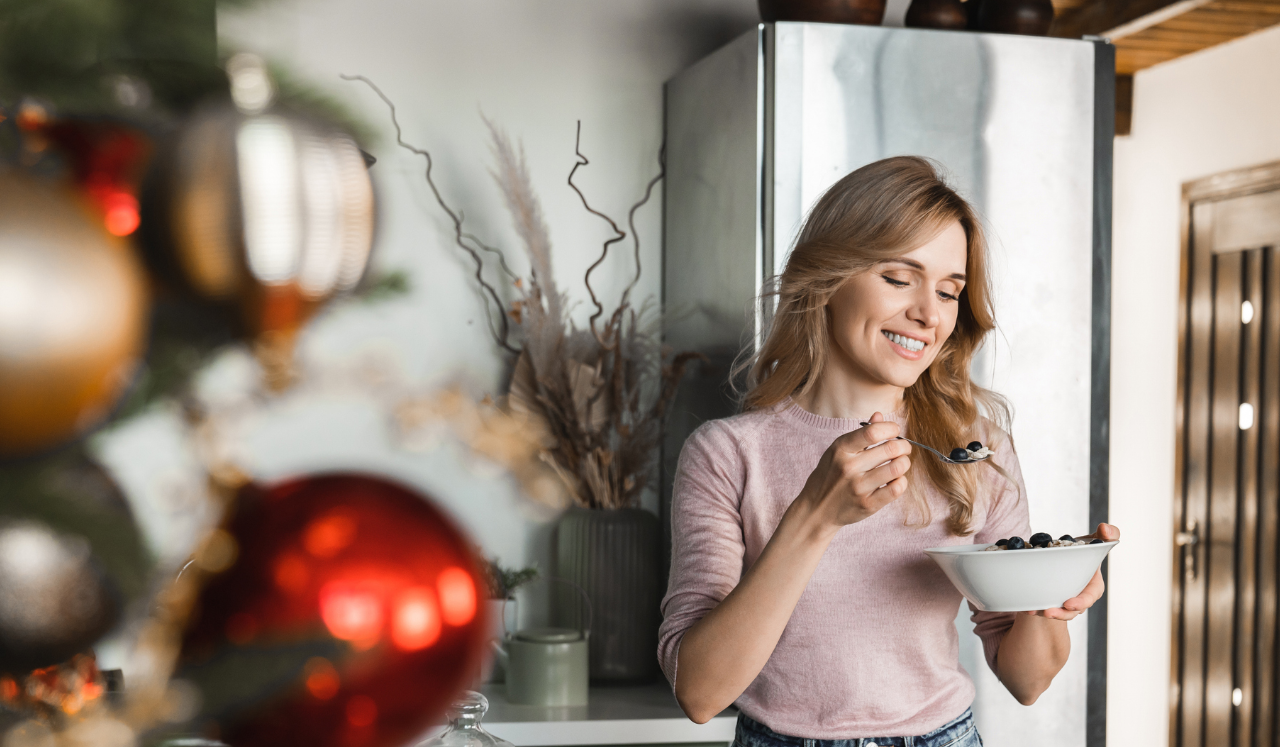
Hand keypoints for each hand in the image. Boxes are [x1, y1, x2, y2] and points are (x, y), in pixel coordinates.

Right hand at [797, 412, 912, 527]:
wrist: (817, 508)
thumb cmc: (830, 475)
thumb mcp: (838, 450)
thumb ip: (860, 433)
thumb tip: (879, 415)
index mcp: (841, 449)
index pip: (873, 431)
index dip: (891, 428)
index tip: (894, 431)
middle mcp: (849, 467)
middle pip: (891, 449)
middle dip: (904, 446)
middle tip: (904, 448)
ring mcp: (858, 487)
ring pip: (897, 468)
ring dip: (905, 463)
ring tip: (900, 463)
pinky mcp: (868, 504)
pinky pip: (896, 489)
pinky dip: (902, 481)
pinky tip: (896, 479)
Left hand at [1024, 523, 1119, 620]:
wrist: (1061, 555)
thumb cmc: (1083, 550)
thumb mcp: (1095, 541)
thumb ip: (1108, 533)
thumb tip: (1105, 528)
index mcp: (1091, 586)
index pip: (1089, 597)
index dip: (1080, 602)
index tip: (1069, 604)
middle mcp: (1077, 597)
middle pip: (1071, 611)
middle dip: (1061, 614)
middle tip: (1048, 612)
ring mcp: (1062, 601)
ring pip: (1055, 612)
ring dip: (1043, 613)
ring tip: (1031, 611)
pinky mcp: (1048, 600)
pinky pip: (1040, 608)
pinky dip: (1033, 608)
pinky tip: (1024, 607)